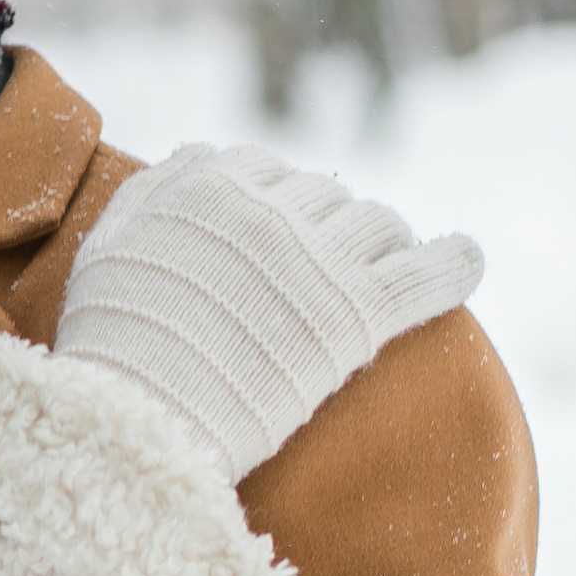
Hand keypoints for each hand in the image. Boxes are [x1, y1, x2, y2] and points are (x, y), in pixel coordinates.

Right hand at [56, 144, 484, 484]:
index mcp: (209, 185)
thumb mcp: (107, 247)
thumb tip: (199, 151)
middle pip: (326, 196)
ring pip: (378, 224)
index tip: (275, 237)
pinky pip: (426, 274)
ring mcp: (318, 259)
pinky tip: (467, 259)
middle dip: (327, 226)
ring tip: (382, 269)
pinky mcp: (356, 313)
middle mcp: (269, 209)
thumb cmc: (110, 347)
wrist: (131, 425)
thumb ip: (153, 189)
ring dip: (380, 243)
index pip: (266, 171)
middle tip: (320, 271)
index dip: (273, 204)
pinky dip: (454, 263)